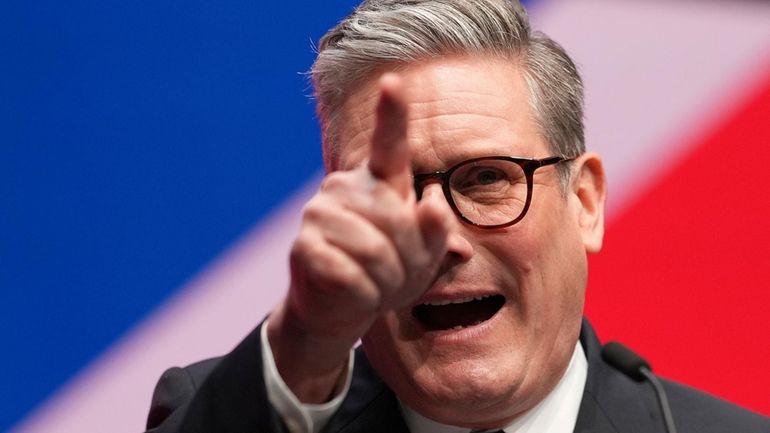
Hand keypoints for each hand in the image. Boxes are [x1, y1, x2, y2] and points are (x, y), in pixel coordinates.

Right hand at [267, 74, 449, 402]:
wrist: (340, 311)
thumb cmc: (387, 275)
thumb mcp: (424, 257)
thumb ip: (436, 232)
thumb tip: (434, 204)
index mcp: (379, 183)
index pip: (389, 144)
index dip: (392, 113)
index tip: (394, 81)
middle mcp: (346, 188)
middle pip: (399, 221)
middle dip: (410, 261)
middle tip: (396, 277)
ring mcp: (320, 213)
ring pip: (376, 251)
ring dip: (387, 282)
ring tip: (376, 285)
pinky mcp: (304, 246)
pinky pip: (353, 275)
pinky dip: (364, 296)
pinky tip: (354, 295)